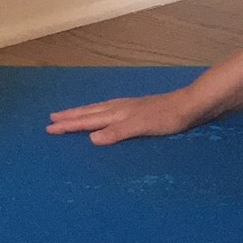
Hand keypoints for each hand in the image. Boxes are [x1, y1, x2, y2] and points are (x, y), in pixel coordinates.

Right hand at [46, 87, 202, 145]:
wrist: (192, 104)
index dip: (70, 124)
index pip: (89, 119)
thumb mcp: (142, 126)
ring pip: (101, 109)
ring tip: (71, 113)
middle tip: (52, 119)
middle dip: (71, 116)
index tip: (50, 127)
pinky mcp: (141, 109)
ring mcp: (132, 107)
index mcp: (119, 112)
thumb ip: (118, 131)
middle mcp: (122, 107)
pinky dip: (101, 112)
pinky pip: (112, 110)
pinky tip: (106, 113)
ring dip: (84, 112)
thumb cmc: (168, 117)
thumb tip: (90, 138)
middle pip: (91, 112)